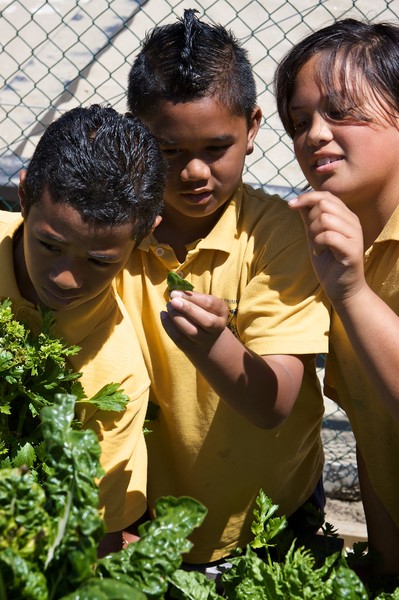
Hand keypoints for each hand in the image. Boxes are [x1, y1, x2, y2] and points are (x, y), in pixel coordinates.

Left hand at [160, 290, 228, 354]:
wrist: (209, 341)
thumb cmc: (205, 314)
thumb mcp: (206, 305)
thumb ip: (194, 297)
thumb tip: (176, 292)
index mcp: (222, 312)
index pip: (210, 304)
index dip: (193, 297)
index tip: (177, 292)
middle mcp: (217, 328)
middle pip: (205, 320)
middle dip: (188, 309)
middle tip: (173, 300)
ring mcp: (205, 340)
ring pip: (191, 331)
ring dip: (177, 317)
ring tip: (168, 306)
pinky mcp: (192, 349)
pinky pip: (179, 339)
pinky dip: (169, 327)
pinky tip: (163, 315)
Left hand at [289, 191, 364, 305]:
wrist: (342, 290)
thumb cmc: (328, 264)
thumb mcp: (315, 237)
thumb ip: (310, 220)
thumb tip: (299, 202)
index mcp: (346, 217)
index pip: (326, 196)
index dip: (307, 197)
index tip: (291, 205)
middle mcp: (353, 222)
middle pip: (325, 204)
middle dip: (311, 219)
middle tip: (312, 237)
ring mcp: (355, 235)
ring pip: (326, 219)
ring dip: (314, 233)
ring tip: (317, 247)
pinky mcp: (353, 250)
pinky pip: (329, 236)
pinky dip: (318, 244)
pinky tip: (320, 253)